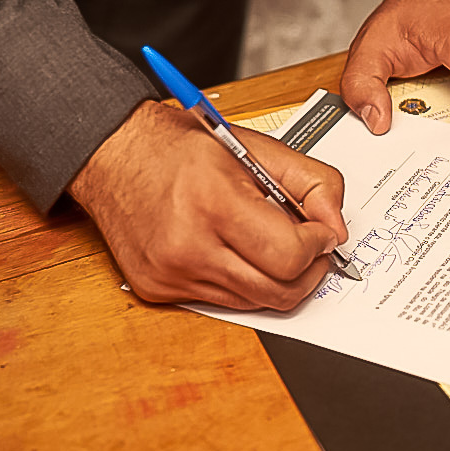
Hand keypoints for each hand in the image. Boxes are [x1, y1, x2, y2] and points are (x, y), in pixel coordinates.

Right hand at [68, 101, 348, 309]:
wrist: (113, 154)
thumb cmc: (181, 146)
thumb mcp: (255, 146)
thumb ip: (311, 182)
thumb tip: (336, 227)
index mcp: (213, 202)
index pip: (289, 255)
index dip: (318, 247)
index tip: (322, 232)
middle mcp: (188, 246)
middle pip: (279, 291)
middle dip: (309, 272)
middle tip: (312, 248)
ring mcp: (170, 274)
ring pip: (255, 303)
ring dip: (278, 279)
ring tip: (273, 245)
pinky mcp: (158, 290)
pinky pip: (224, 302)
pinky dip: (243, 282)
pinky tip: (235, 251)